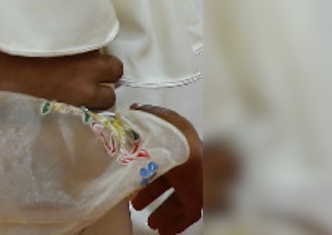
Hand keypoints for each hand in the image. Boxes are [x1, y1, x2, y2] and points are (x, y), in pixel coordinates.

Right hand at [0, 29, 122, 109]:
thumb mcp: (26, 30)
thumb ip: (53, 36)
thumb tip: (63, 36)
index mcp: (75, 49)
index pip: (104, 50)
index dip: (92, 51)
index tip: (78, 51)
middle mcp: (82, 76)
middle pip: (113, 73)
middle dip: (102, 73)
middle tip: (81, 70)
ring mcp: (74, 101)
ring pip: (105, 99)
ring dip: (95, 93)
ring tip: (72, 89)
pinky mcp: (62, 118)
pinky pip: (86, 115)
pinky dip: (81, 110)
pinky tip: (59, 103)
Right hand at [130, 104, 202, 233]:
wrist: (194, 160)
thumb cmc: (175, 139)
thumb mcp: (159, 120)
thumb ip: (148, 114)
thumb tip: (136, 109)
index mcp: (178, 147)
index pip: (162, 158)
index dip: (147, 168)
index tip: (132, 175)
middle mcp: (186, 168)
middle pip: (166, 183)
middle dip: (151, 194)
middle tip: (137, 204)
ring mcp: (193, 186)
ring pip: (176, 201)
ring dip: (162, 212)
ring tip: (148, 221)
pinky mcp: (199, 202)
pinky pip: (188, 215)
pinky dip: (176, 224)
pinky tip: (164, 231)